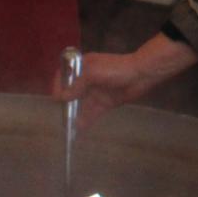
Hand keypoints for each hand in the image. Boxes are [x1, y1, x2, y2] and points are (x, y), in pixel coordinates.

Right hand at [65, 34, 197, 128]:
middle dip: (65, 103)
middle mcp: (87, 79)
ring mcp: (96, 91)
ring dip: (74, 114)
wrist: (141, 75)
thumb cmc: (116, 69)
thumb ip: (77, 85)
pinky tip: (78, 130)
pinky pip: (92, 113)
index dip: (59, 86)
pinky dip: (85, 121)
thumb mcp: (93, 73)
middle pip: (71, 92)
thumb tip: (62, 97)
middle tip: (60, 116)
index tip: (56, 99)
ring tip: (67, 127)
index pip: (65, 76)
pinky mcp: (105, 102)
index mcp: (83, 66)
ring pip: (81, 104)